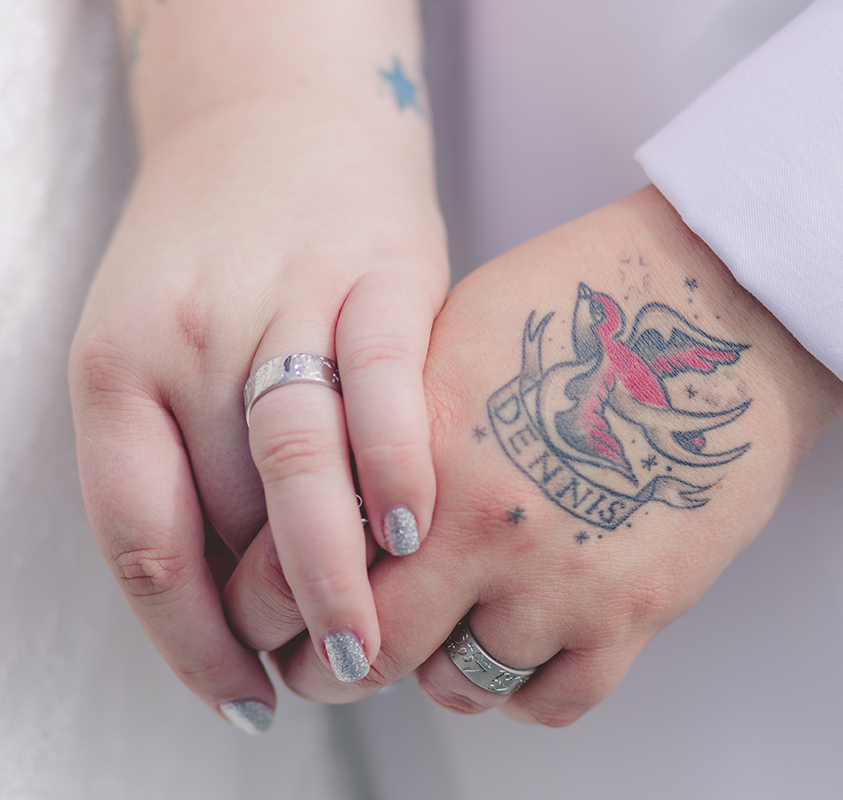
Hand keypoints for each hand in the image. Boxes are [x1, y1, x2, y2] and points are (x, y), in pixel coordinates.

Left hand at [70, 0, 443, 725]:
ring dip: (328, 571)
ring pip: (296, 464)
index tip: (239, 695)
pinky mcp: (384, 278)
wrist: (281, 117)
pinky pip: (385, 388)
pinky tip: (410, 527)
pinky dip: (396, 464)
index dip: (187, 640)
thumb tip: (243, 603)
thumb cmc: (218, 251)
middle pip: (225, 512)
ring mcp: (288, 303)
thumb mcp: (155, 346)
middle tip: (320, 678)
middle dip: (270, 619)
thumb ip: (187, 463)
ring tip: (361, 646)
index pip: (139, 536)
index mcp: (117, 367)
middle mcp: (191, 338)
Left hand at [225, 186, 842, 723]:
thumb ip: (389, 429)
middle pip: (370, 653)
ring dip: (438, 670)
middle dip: (333, 667)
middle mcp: (485, 528)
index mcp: (424, 453)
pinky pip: (558, 702)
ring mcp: (565, 579)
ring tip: (444, 636)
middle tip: (329, 660)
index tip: (265, 620)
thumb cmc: (588, 308)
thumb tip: (333, 496)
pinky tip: (521, 650)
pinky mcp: (638, 610)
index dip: (264, 609)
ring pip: (460, 686)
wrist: (724, 311)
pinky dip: (526, 690)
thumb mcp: (456, 337)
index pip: (305, 569)